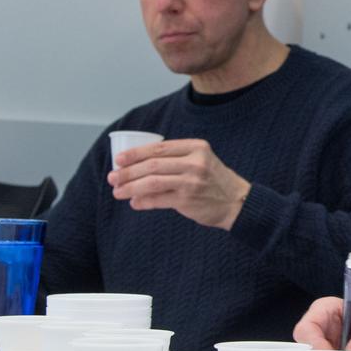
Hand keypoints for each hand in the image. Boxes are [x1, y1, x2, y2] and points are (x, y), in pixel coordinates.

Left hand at [109, 139, 250, 230]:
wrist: (237, 202)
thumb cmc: (214, 180)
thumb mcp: (201, 160)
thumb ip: (175, 159)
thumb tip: (139, 166)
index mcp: (196, 147)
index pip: (158, 147)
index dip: (135, 153)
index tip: (119, 159)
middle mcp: (195, 162)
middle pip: (152, 165)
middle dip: (128, 172)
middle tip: (113, 177)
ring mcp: (192, 182)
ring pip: (152, 182)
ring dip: (131, 187)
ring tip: (118, 192)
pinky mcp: (189, 200)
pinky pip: (159, 200)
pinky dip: (143, 202)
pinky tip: (134, 203)